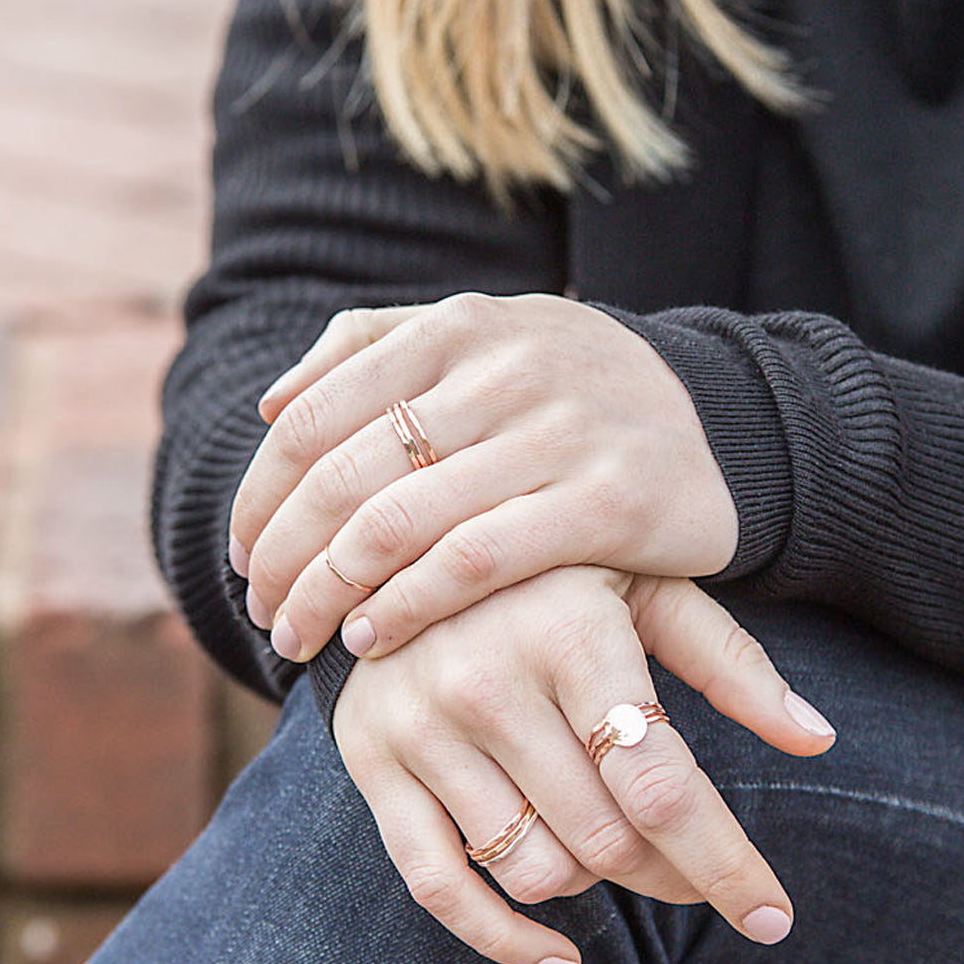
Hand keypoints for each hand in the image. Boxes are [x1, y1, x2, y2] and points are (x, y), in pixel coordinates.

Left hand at [228, 292, 737, 663]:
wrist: (723, 426)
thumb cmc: (577, 397)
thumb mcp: (487, 343)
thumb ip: (377, 350)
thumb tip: (271, 403)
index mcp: (457, 326)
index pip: (312, 418)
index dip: (258, 498)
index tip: (240, 557)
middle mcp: (502, 369)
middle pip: (342, 478)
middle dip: (281, 558)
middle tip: (260, 613)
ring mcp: (558, 433)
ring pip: (398, 523)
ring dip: (327, 592)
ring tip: (300, 636)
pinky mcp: (606, 503)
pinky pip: (475, 563)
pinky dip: (407, 606)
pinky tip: (371, 638)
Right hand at [332, 564, 836, 963]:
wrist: (403, 546)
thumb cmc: (552, 573)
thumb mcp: (645, 586)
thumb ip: (729, 661)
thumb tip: (818, 739)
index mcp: (570, 633)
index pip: (660, 784)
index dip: (726, 864)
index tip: (774, 919)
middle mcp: (489, 683)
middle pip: (606, 841)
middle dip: (672, 874)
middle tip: (696, 868)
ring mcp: (422, 728)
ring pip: (535, 870)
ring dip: (592, 882)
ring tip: (606, 839)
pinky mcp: (373, 763)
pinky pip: (439, 887)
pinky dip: (503, 940)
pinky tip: (557, 957)